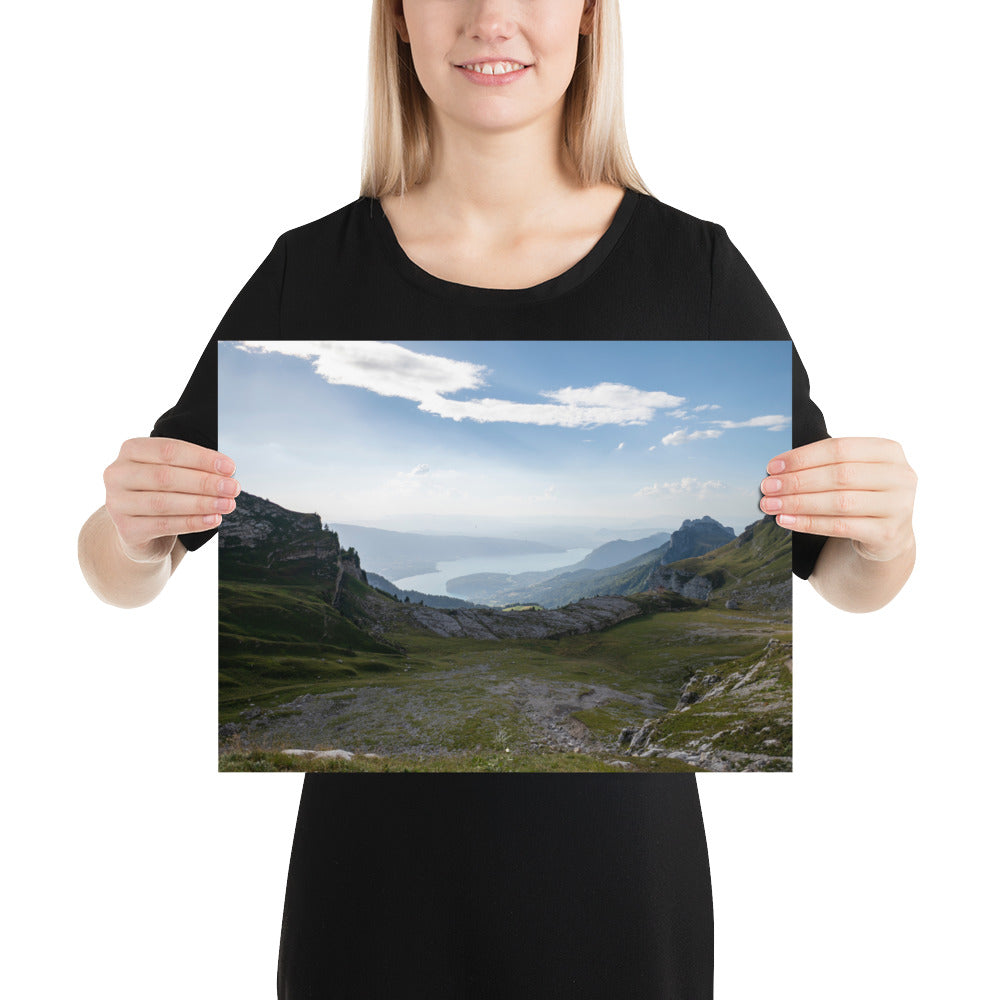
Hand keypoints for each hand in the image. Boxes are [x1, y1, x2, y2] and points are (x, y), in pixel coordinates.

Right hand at [103, 437, 239, 561]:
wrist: (139, 532)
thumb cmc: (162, 492)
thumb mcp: (173, 473)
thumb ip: (193, 468)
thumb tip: (227, 472)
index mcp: (131, 450)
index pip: (168, 450)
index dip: (201, 458)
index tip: (230, 467)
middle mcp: (117, 474)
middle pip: (165, 476)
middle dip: (204, 482)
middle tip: (233, 488)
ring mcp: (117, 503)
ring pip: (164, 502)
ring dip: (201, 503)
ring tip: (228, 504)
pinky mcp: (126, 529)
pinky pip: (164, 525)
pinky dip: (192, 522)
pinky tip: (213, 520)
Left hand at [759, 437, 916, 562]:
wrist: (888, 535)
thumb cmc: (862, 495)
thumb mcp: (854, 472)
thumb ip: (826, 464)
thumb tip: (777, 470)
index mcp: (889, 451)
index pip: (840, 448)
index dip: (803, 457)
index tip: (773, 466)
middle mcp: (900, 476)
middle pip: (839, 475)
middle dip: (797, 481)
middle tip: (768, 487)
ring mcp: (899, 506)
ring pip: (839, 502)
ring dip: (798, 503)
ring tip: (771, 505)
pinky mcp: (888, 533)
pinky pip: (840, 526)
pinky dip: (808, 523)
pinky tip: (786, 521)